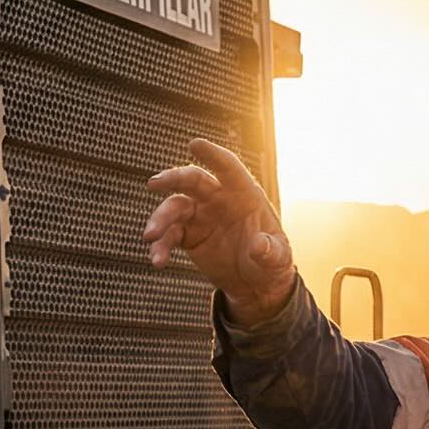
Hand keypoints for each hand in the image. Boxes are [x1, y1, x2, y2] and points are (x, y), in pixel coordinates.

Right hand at [143, 138, 296, 317]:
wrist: (256, 284)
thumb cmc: (271, 262)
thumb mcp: (277, 259)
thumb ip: (270, 251)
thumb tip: (259, 246)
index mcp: (244, 194)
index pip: (227, 167)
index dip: (213, 155)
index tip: (195, 144)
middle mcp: (219, 199)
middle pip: (193, 179)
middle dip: (173, 178)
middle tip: (154, 184)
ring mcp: (201, 216)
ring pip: (174, 206)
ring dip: (160, 218)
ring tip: (150, 236)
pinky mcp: (189, 236)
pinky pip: (169, 235)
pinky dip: (160, 246)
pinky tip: (157, 260)